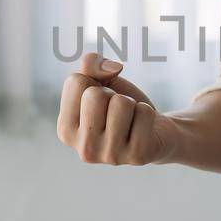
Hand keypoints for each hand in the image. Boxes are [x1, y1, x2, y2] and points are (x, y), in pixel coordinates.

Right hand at [55, 53, 177, 165]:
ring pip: (121, 102)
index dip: (94, 82)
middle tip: (118, 111)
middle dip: (112, 94)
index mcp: (66, 130)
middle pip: (96, 94)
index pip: (75, 81)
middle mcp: (84, 149)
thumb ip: (91, 65)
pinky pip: (144, 112)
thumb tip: (113, 68)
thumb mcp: (99, 81)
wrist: (154, 130)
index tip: (101, 100)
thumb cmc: (119, 106)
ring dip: (131, 103)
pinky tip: (144, 128)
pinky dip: (147, 112)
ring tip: (131, 119)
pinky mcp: (138, 155)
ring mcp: (110, 156)